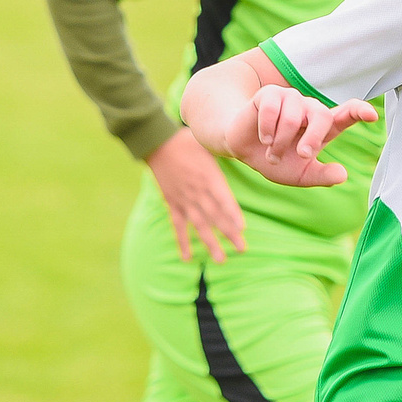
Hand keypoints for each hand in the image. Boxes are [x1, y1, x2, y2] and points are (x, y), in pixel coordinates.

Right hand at [146, 127, 245, 263]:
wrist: (157, 142)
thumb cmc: (186, 141)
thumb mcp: (209, 145)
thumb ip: (226, 155)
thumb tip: (245, 153)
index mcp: (208, 176)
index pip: (223, 199)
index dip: (232, 214)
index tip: (242, 228)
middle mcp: (197, 191)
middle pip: (215, 216)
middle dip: (229, 233)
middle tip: (242, 249)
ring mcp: (184, 200)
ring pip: (199, 224)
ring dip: (210, 243)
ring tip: (221, 259)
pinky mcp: (172, 203)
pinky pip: (177, 226)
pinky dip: (182, 242)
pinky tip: (187, 258)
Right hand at [226, 85, 374, 187]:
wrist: (243, 150)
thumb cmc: (276, 160)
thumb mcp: (301, 175)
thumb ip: (321, 176)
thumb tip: (342, 175)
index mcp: (323, 127)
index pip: (347, 114)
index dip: (360, 112)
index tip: (371, 115)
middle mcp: (310, 109)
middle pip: (322, 116)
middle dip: (313, 138)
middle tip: (303, 155)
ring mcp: (291, 99)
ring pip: (292, 117)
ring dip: (280, 142)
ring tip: (272, 152)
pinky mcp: (270, 94)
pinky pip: (272, 110)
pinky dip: (267, 130)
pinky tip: (263, 138)